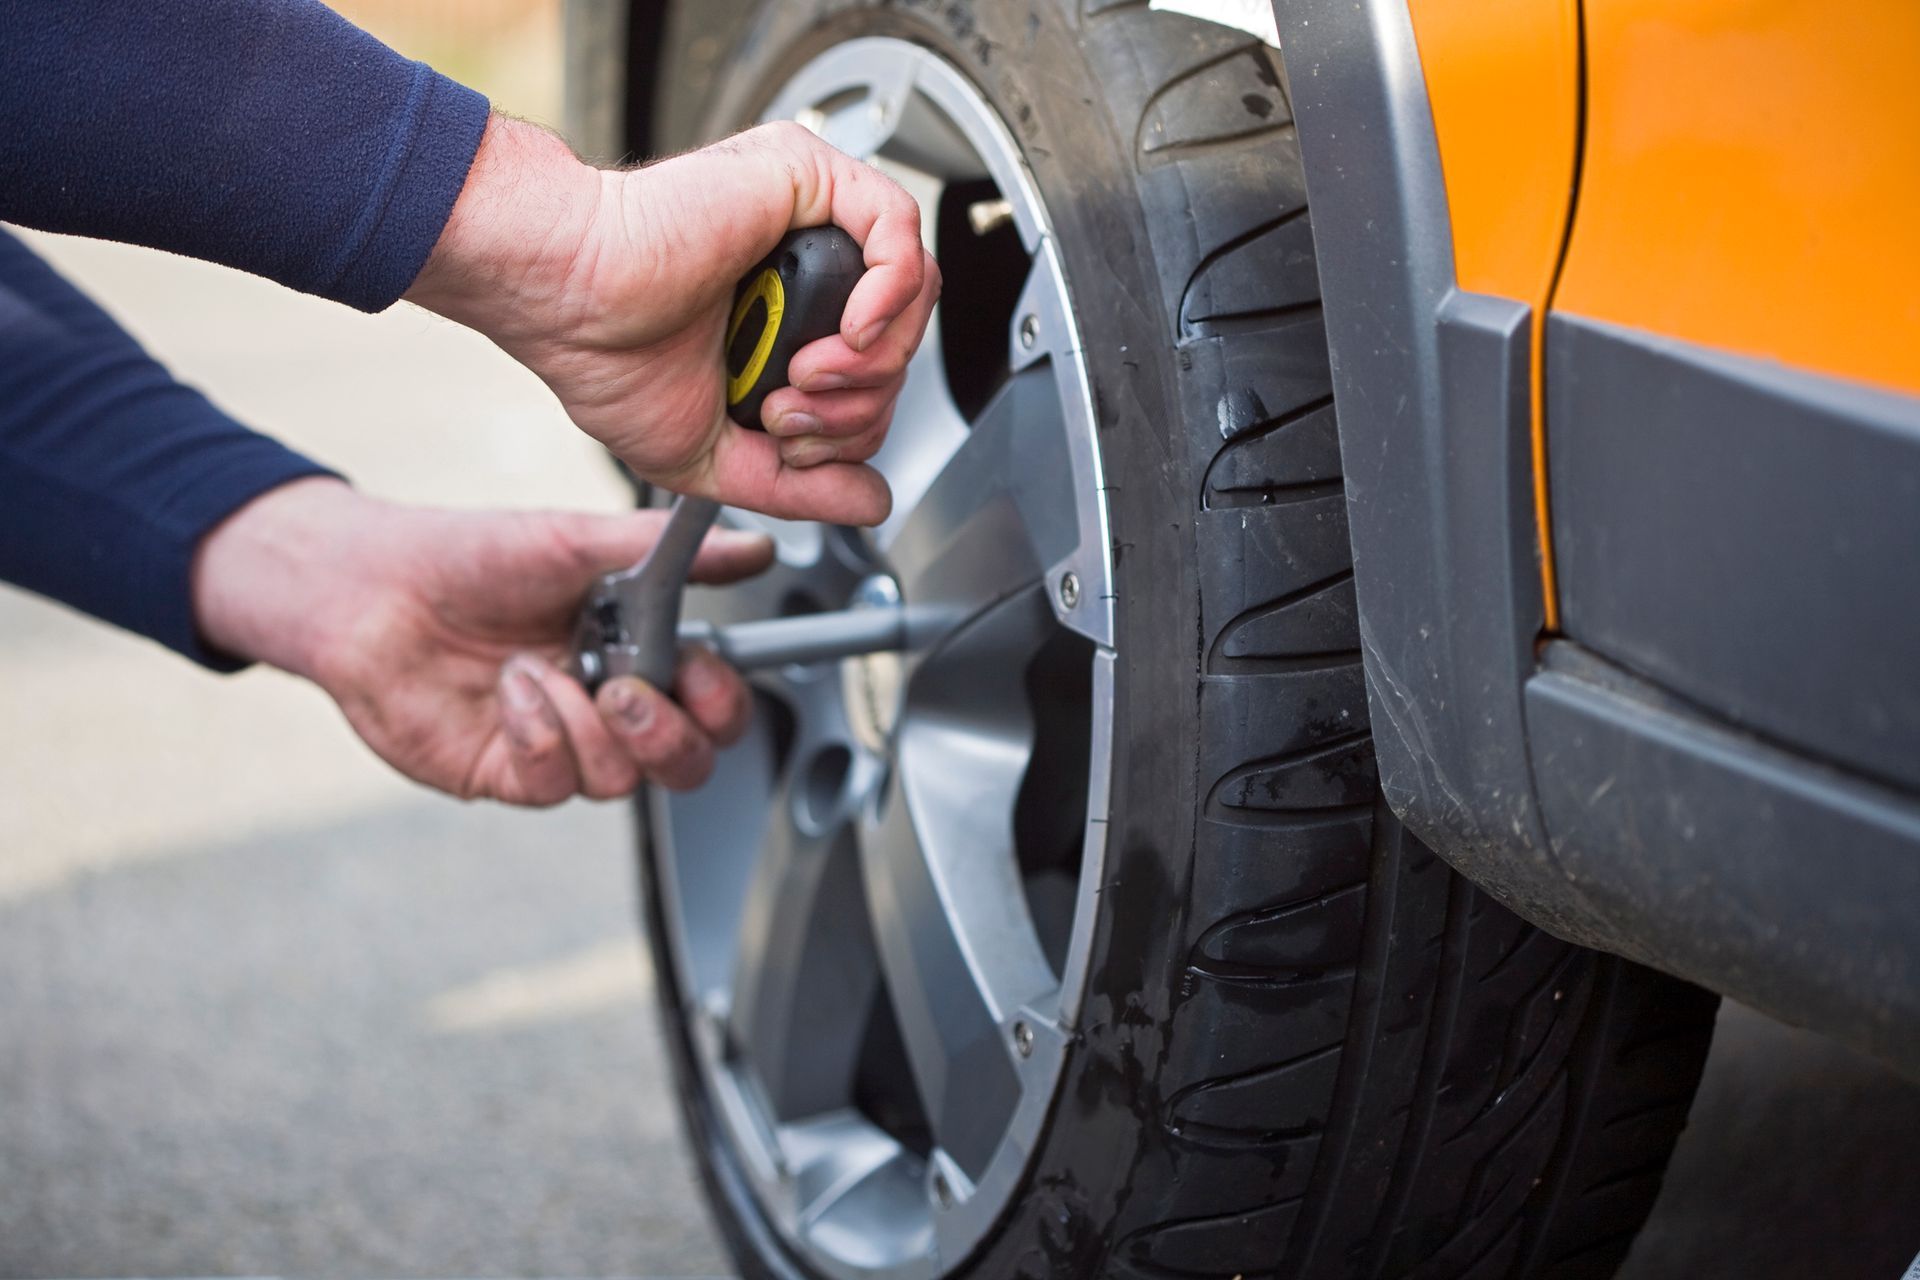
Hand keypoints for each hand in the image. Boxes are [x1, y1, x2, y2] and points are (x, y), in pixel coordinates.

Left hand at [191, 478, 774, 804]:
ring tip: (539, 670)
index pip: (713, 705)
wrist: (368, 588)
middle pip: (685, 763)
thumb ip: (669, 551)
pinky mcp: (508, 772)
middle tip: (627, 691)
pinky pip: (553, 782)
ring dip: (587, 726)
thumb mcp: (577, 542)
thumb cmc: (469, 558)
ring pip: (622, 780)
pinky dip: (537, 733)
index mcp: (638, 650)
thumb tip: (753, 545)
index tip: (698, 668)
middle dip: (668, 735)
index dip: (720, 702)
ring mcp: (560, 744)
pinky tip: (509, 691)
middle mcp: (606, 704)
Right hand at [406, 116, 940, 526]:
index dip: (854, 423)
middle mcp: (803, 261)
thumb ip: (801, 485)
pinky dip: (890, 294)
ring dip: (871, 362)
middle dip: (862, 404)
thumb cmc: (606, 357)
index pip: (876, 370)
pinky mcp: (804, 175)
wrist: (566, 301)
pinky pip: (899, 228)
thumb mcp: (717, 454)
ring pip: (912, 290)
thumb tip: (874, 504)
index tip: (788, 437)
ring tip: (803, 380)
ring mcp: (807, 215)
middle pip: (902, 338)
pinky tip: (845, 333)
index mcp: (786, 314)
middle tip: (789, 415)